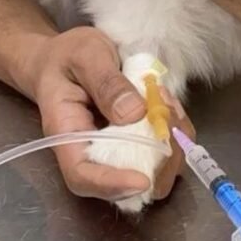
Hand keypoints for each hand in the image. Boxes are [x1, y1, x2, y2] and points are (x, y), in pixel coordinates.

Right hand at [28, 26, 190, 201]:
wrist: (65, 54)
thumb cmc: (68, 54)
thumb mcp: (85, 55)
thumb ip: (106, 82)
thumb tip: (134, 113)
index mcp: (66, 135)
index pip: (82, 176)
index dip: (111, 185)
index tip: (142, 179)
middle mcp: (91, 151)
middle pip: (122, 186)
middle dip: (157, 164)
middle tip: (168, 116)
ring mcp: (116, 149)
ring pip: (150, 173)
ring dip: (172, 146)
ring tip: (168, 103)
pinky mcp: (136, 139)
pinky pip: (162, 150)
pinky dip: (175, 131)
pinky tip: (170, 103)